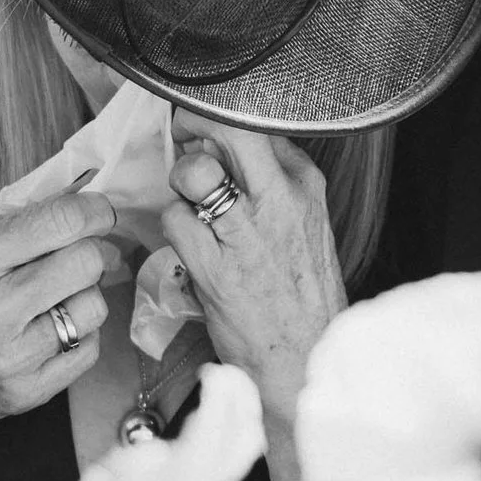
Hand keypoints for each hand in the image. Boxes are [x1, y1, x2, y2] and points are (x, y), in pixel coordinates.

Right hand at [0, 191, 116, 444]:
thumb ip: (12, 229)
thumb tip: (78, 201)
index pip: (58, 222)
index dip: (93, 212)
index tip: (100, 213)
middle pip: (86, 262)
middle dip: (92, 253)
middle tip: (80, 257)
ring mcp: (12, 356)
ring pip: (93, 307)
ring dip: (84, 297)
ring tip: (58, 299)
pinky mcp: (28, 391)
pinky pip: (89, 349)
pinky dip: (80, 335)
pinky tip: (54, 331)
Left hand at [158, 117, 348, 415]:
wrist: (305, 358)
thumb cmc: (302, 296)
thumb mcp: (307, 224)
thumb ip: (274, 180)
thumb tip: (223, 145)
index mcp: (305, 185)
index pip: (257, 122)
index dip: (218, 122)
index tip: (203, 133)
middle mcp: (279, 200)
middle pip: (228, 129)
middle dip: (194, 126)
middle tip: (183, 140)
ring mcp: (247, 233)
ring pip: (193, 172)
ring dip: (181, 185)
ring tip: (191, 207)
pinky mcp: (215, 266)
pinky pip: (174, 219)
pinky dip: (173, 227)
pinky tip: (190, 246)